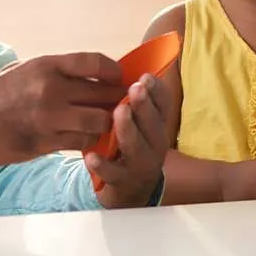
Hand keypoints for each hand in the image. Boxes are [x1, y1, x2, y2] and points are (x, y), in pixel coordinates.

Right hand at [0, 53, 125, 166]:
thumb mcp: (24, 69)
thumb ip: (55, 71)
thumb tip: (89, 74)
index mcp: (46, 66)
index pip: (95, 63)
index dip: (114, 71)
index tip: (118, 77)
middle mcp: (51, 89)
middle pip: (103, 94)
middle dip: (115, 99)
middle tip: (118, 103)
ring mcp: (49, 118)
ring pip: (98, 121)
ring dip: (105, 124)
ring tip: (103, 123)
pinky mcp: (46, 143)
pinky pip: (81, 142)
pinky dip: (88, 141)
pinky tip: (85, 138)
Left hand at [85, 73, 173, 208]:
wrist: (132, 190)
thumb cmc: (133, 144)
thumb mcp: (141, 123)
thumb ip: (137, 99)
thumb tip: (127, 65)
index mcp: (159, 125)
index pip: (164, 106)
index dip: (157, 91)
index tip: (146, 76)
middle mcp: (155, 144)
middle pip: (154, 125)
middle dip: (144, 106)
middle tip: (134, 89)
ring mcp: (140, 164)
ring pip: (136, 147)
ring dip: (128, 129)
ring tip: (118, 112)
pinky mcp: (122, 181)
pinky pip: (113, 173)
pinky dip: (103, 165)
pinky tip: (91, 156)